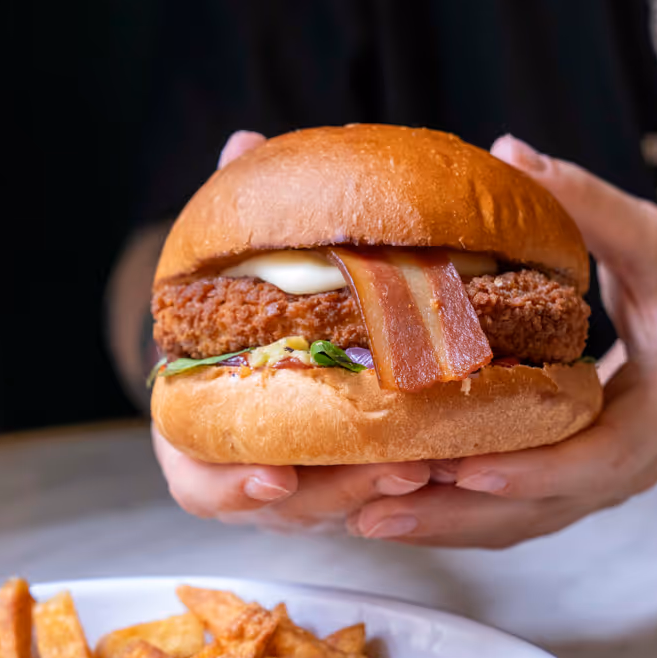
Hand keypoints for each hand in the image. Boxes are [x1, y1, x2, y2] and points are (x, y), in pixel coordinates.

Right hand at [152, 131, 431, 534]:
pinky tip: (457, 459)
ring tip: (439, 461)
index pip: (200, 479)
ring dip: (391, 491)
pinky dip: (421, 491)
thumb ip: (248, 208)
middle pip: (288, 511)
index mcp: (211, 423)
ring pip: (348, 513)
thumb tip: (243, 144)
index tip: (276, 474)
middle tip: (401, 466)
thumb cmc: (272, 292)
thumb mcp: (260, 250)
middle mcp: (262, 467)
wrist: (314, 319)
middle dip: (341, 493)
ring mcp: (316, 483)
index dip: (229, 485)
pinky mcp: (369, 482)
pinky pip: (390, 502)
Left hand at [349, 135, 656, 548]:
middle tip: (378, 510)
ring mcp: (598, 485)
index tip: (469, 469)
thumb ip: (590, 205)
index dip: (537, 471)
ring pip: (520, 523)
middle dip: (460, 515)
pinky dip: (457, 517)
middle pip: (542, 508)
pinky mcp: (572, 488)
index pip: (602, 457)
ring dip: (445, 526)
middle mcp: (629, 465)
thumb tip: (510, 152)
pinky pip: (513, 514)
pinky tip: (396, 508)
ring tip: (367, 518)